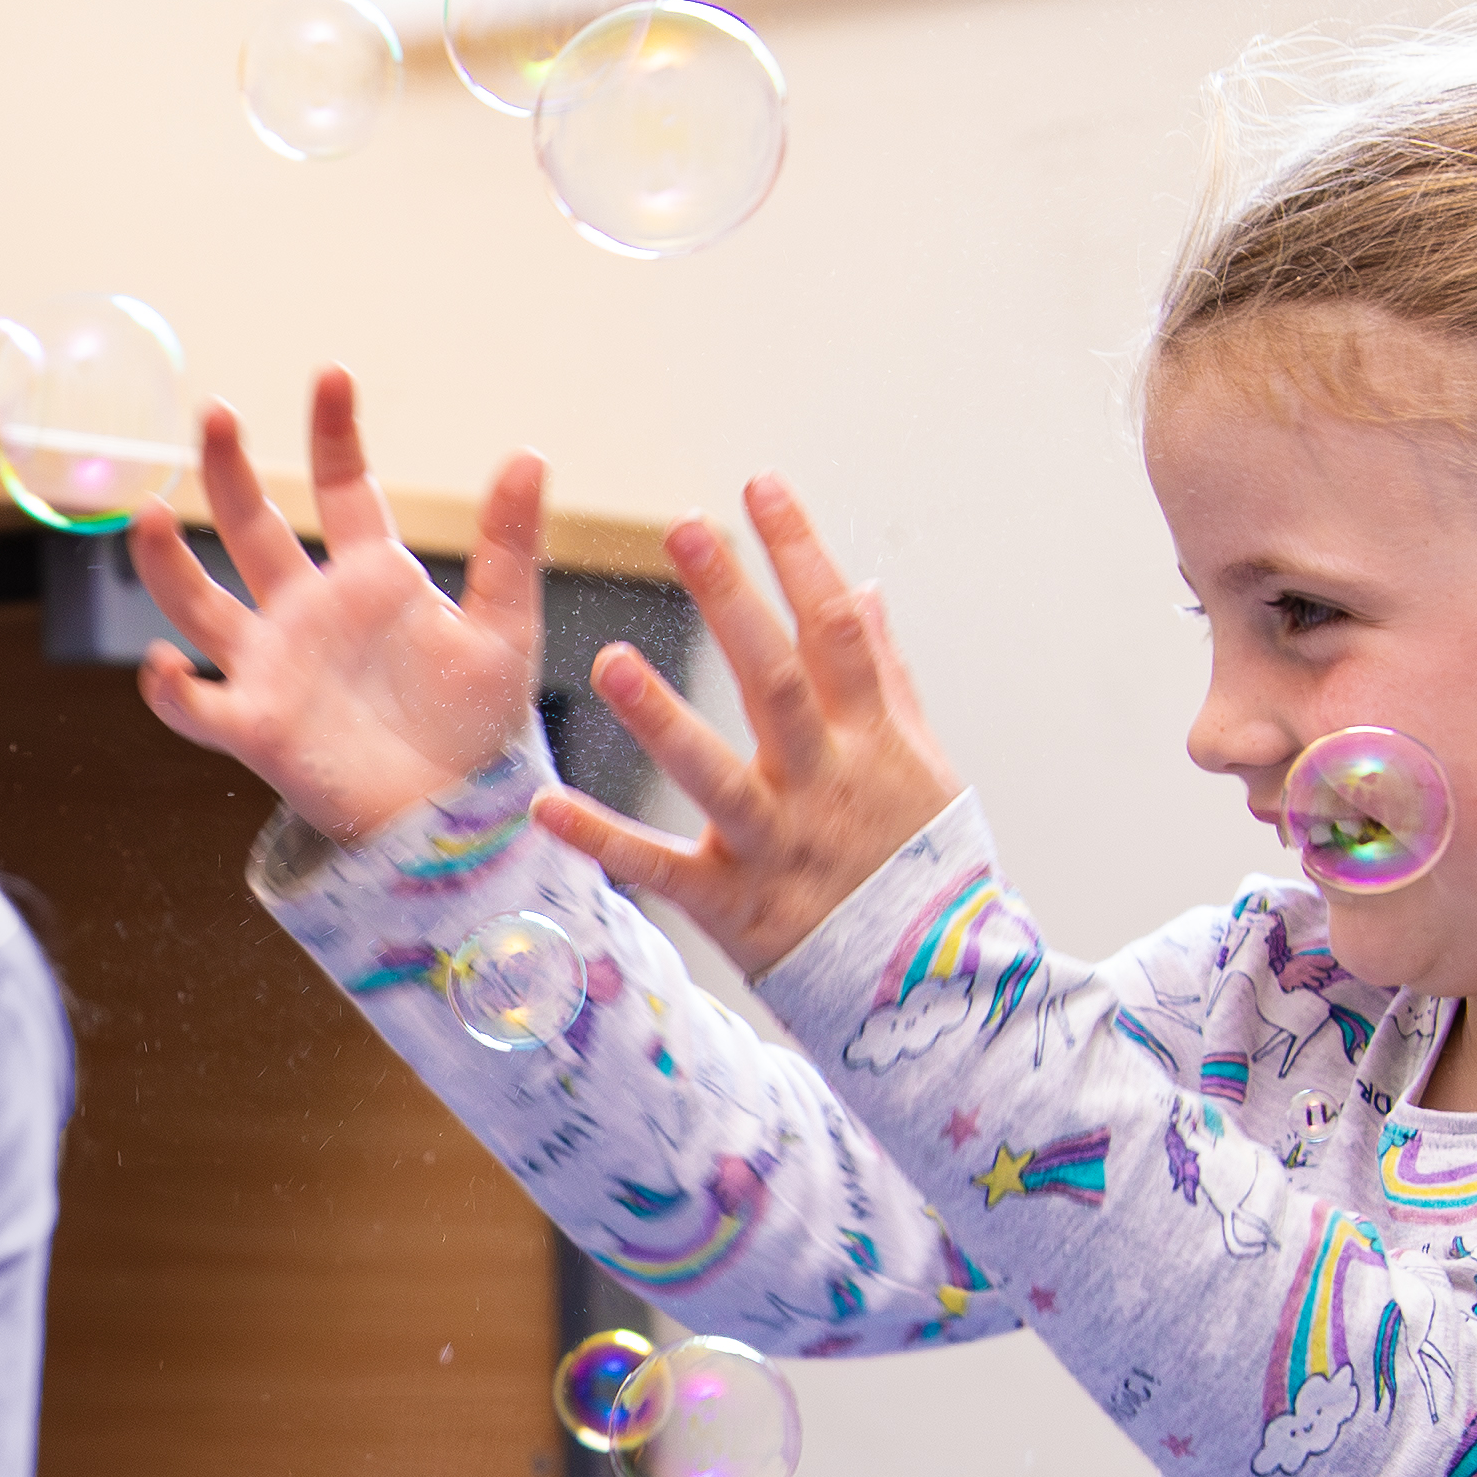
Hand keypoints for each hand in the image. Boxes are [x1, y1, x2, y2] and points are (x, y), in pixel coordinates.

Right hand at [120, 371, 550, 843]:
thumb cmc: (478, 726)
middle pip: (254, 527)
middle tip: (218, 415)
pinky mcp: (258, 728)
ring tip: (151, 516)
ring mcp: (276, 666)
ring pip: (201, 605)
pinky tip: (159, 665)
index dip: (335, 433)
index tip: (332, 376)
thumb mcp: (505, 627)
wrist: (462, 818)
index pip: (342, 488)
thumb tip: (529, 454)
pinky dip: (169, 689)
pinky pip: (198, 706)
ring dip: (168, 564)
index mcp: (370, 578)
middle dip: (231, 471)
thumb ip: (510, 544)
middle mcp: (309, 612)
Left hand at [554, 472, 969, 979]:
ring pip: (717, 776)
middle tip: (685, 528)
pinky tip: (543, 805)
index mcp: (871, 740)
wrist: (933, 990)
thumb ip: (886, 675)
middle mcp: (826, 783)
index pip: (837, 629)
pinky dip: (603, 839)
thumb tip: (866, 587)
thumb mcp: (924, 764)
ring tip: (610, 659)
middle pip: (778, 682)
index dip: (800, 554)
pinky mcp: (735, 906)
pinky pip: (661, 869)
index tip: (758, 486)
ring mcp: (779, 845)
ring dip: (663, 718)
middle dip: (734, 602)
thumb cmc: (921, 867)